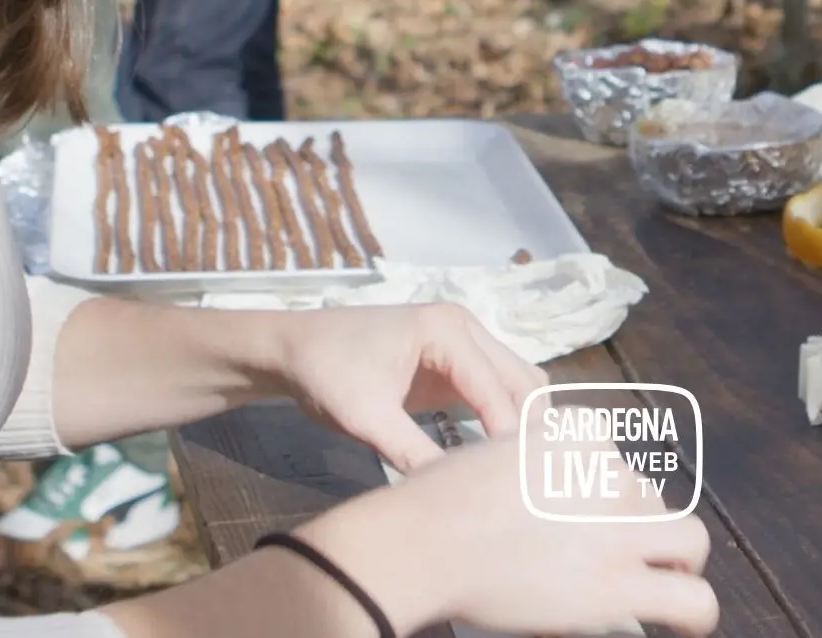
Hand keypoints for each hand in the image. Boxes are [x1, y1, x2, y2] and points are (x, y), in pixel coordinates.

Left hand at [260, 303, 547, 471]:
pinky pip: (497, 388)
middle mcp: (465, 327)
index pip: (496, 388)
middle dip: (527, 427)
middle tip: (526, 480)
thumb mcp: (365, 418)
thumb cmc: (326, 373)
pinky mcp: (455, 361)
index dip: (508, 436)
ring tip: (515, 470)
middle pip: (522, 380)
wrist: (294, 348)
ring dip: (522, 421)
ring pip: (517, 382)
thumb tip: (449, 494)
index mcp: (446, 330)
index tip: (514, 482)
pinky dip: (505, 416)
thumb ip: (411, 452)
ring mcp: (463, 341)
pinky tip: (498, 454)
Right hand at [300, 434, 719, 636]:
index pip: (619, 458)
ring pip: (690, 540)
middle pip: (655, 498)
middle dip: (646, 525)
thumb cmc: (442, 504)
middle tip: (625, 555)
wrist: (423, 543)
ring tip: (662, 586)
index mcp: (581, 434)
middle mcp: (609, 473)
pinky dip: (697, 612)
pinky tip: (689, 622)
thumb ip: (544, 463)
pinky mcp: (617, 582)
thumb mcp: (500, 452)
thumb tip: (570, 507)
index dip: (606, 493)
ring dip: (676, 561)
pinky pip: (690, 597)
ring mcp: (618, 526)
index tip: (585, 515)